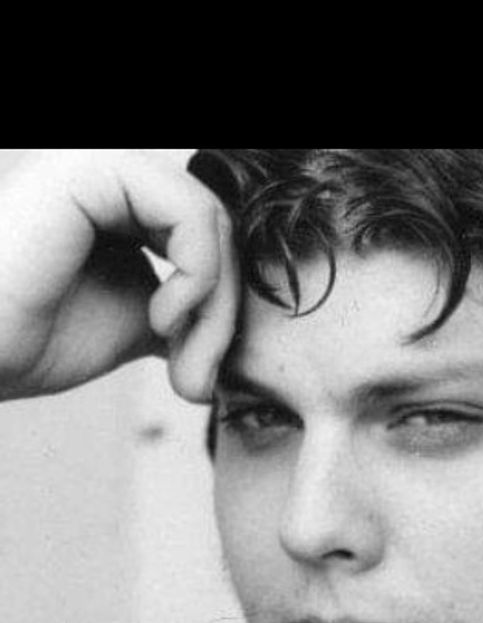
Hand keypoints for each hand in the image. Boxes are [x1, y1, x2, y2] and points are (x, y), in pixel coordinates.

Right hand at [0, 148, 237, 402]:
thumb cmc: (29, 340)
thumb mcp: (134, 325)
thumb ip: (185, 309)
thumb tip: (237, 323)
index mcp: (120, 206)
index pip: (211, 243)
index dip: (223, 311)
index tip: (198, 377)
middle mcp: (114, 177)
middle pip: (221, 232)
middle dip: (224, 315)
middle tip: (197, 380)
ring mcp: (103, 166)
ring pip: (214, 222)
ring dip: (215, 304)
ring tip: (180, 358)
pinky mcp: (93, 168)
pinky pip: (190, 212)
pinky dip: (196, 275)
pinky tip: (162, 318)